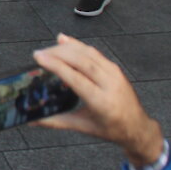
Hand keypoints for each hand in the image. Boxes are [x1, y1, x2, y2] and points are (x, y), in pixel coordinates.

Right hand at [32, 34, 163, 166]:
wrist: (137, 126)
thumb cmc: (111, 129)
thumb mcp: (83, 127)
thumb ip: (56, 121)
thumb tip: (33, 121)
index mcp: (101, 102)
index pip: (76, 78)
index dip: (56, 65)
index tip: (40, 58)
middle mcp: (110, 84)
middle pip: (82, 61)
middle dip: (58, 53)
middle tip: (40, 53)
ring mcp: (114, 74)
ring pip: (89, 53)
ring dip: (67, 48)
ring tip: (49, 48)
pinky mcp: (115, 68)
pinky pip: (95, 53)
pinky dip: (78, 46)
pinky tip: (65, 41)